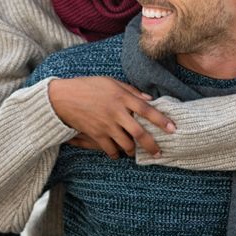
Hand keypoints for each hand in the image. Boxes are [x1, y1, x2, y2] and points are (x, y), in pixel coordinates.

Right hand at [48, 76, 175, 159]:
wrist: (63, 98)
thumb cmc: (88, 86)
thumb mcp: (111, 82)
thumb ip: (131, 90)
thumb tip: (150, 99)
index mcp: (122, 97)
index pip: (146, 110)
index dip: (161, 120)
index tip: (172, 129)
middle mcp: (116, 112)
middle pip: (139, 133)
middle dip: (152, 145)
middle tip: (159, 153)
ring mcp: (106, 125)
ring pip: (126, 144)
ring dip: (133, 150)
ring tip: (135, 151)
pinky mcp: (96, 134)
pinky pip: (110, 150)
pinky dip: (116, 154)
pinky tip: (118, 153)